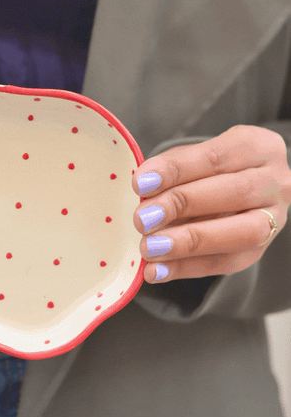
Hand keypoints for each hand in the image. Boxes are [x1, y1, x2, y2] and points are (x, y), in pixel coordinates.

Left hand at [132, 125, 290, 283]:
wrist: (238, 192)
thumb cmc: (208, 171)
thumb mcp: (193, 157)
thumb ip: (173, 170)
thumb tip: (144, 192)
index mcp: (257, 146)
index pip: (216, 157)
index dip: (176, 170)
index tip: (141, 183)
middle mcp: (275, 181)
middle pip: (234, 193)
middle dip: (182, 206)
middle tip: (142, 219)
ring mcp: (275, 218)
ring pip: (240, 233)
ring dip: (188, 243)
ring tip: (149, 248)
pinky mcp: (259, 251)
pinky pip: (227, 263)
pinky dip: (187, 268)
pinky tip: (157, 270)